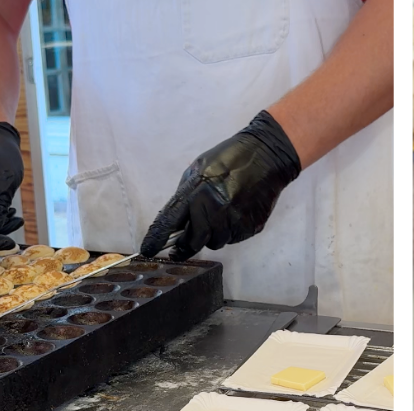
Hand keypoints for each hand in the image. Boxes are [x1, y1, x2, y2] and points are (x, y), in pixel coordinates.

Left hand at [139, 111, 301, 260]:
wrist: (266, 157)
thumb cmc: (229, 159)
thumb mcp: (199, 170)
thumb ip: (186, 195)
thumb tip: (176, 220)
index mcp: (196, 193)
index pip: (170, 222)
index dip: (157, 239)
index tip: (147, 251)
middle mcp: (214, 210)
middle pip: (194, 242)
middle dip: (188, 244)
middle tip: (185, 243)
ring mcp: (233, 221)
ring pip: (215, 242)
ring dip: (213, 234)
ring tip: (221, 215)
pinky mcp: (250, 227)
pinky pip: (233, 238)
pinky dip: (231, 230)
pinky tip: (236, 212)